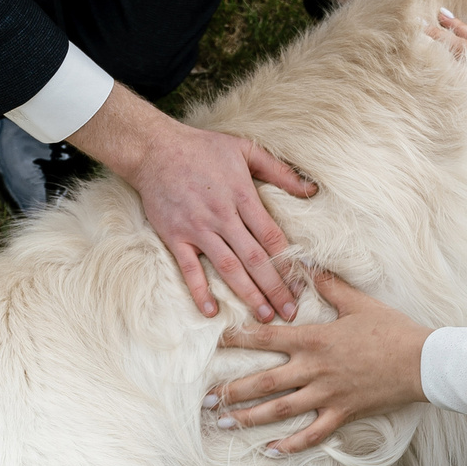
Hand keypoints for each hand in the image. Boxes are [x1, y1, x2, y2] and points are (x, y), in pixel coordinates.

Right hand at [67, 84, 314, 321]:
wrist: (154, 150)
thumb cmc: (203, 148)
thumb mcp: (246, 149)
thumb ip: (280, 171)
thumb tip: (312, 190)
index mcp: (242, 196)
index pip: (272, 238)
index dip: (289, 264)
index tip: (302, 285)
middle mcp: (222, 216)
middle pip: (255, 259)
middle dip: (275, 289)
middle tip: (291, 313)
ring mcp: (197, 229)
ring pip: (228, 268)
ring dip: (248, 295)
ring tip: (264, 317)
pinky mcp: (174, 236)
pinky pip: (189, 269)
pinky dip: (200, 291)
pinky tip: (212, 312)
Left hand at [207, 271, 429, 453]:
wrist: (422, 361)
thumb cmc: (391, 329)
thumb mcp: (358, 301)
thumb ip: (327, 284)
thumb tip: (306, 262)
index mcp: (314, 339)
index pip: (265, 338)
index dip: (237, 339)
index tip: (215, 343)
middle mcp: (314, 369)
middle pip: (263, 382)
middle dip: (231, 390)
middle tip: (205, 398)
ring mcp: (327, 394)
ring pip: (280, 410)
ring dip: (249, 419)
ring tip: (223, 424)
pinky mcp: (342, 413)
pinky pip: (312, 434)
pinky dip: (290, 445)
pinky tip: (270, 452)